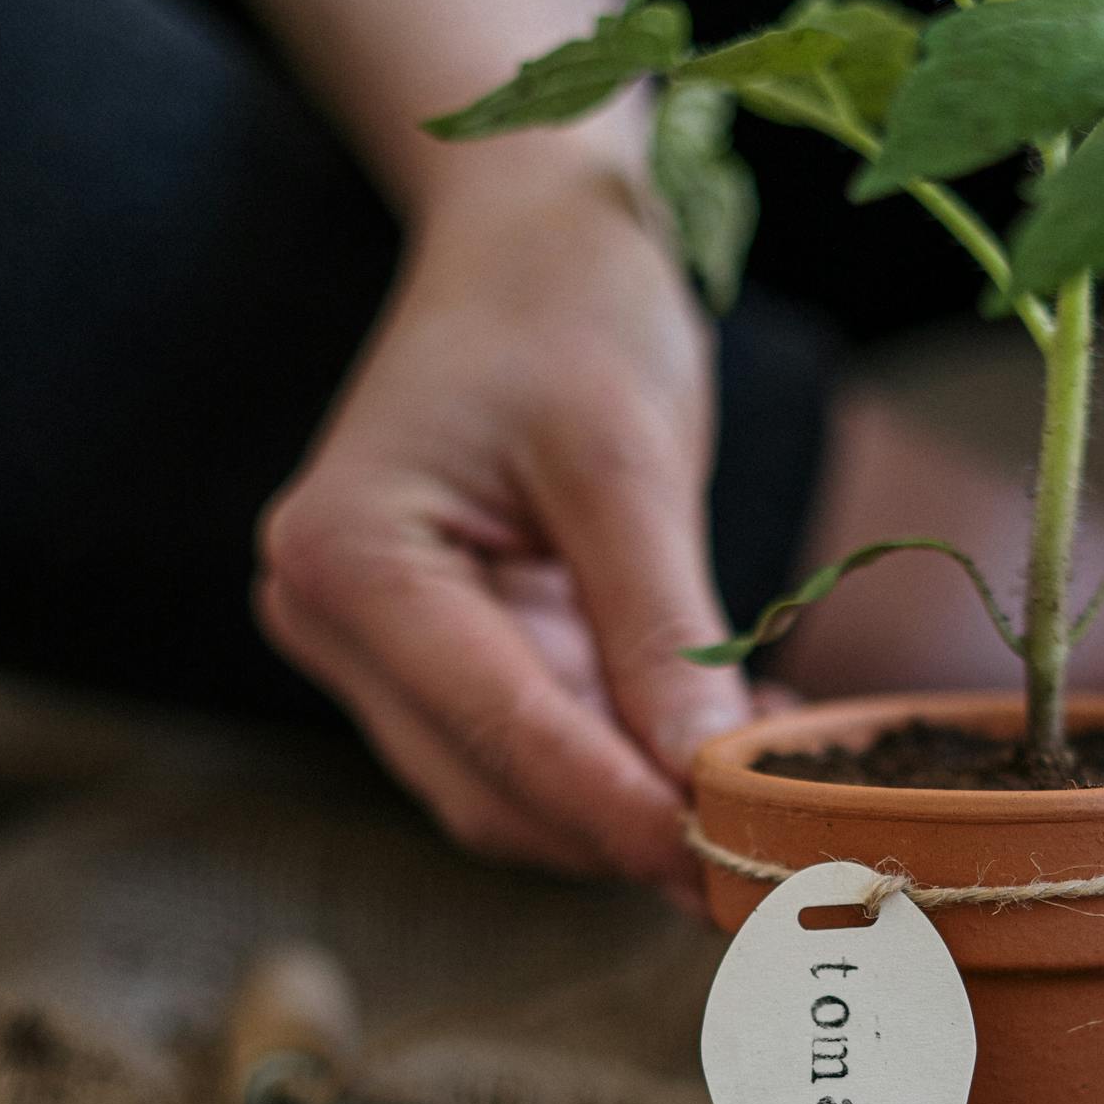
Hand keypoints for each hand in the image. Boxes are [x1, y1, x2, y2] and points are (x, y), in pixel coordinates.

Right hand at [256, 153, 749, 897]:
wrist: (526, 236)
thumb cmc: (566, 305)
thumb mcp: (627, 454)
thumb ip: (660, 626)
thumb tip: (707, 780)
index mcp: (349, 557)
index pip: (499, 729)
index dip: (620, 810)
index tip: (730, 867)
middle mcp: (330, 621)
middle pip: (491, 788)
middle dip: (628, 829)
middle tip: (772, 854)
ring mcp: (375, 650)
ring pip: (511, 792)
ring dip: (633, 810)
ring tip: (762, 785)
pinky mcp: (435, 660)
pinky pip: (534, 750)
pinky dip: (627, 766)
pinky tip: (720, 739)